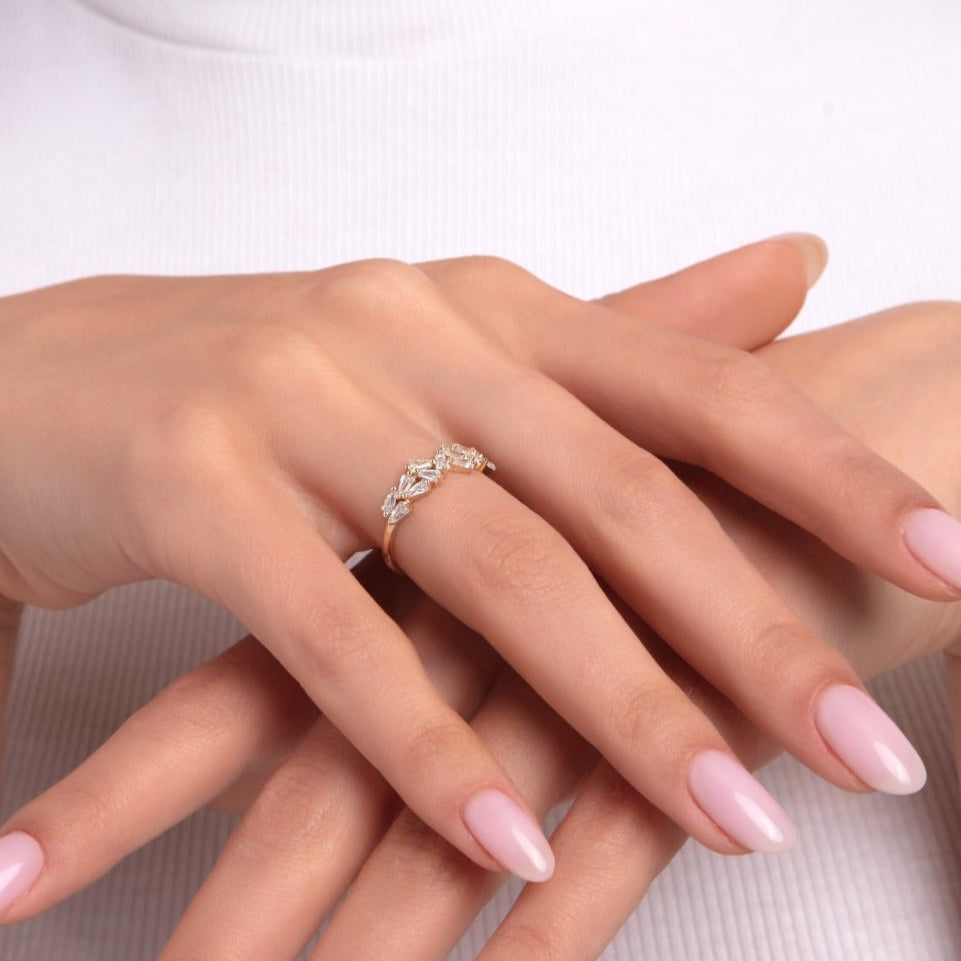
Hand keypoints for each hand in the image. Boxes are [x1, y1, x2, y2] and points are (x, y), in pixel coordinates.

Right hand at [0, 236, 947, 878]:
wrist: (66, 376)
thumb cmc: (281, 382)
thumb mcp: (463, 347)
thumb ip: (630, 333)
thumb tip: (798, 268)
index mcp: (491, 305)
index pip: (692, 388)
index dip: (830, 472)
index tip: (951, 560)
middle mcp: (408, 334)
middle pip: (613, 496)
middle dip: (751, 632)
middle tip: (861, 751)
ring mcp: (296, 401)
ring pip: (491, 568)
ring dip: (617, 708)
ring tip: (736, 818)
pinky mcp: (193, 482)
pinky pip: (331, 632)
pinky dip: (424, 746)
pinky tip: (510, 842)